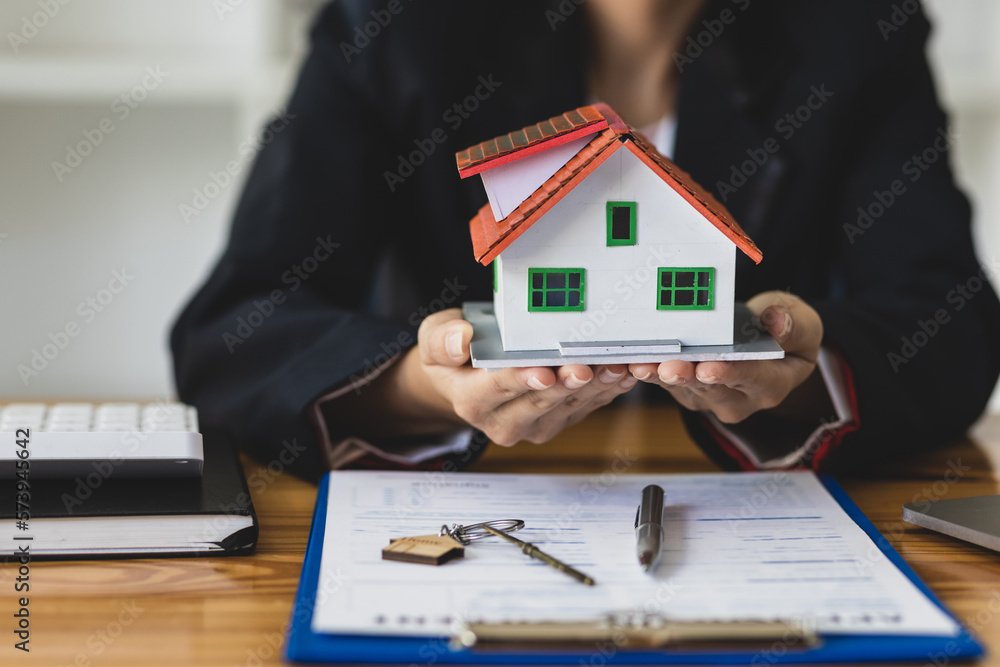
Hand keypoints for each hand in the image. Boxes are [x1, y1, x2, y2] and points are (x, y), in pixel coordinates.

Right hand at [388, 308, 638, 444]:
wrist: (467, 376)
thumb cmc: (454, 355)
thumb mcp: (434, 339)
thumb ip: (443, 340)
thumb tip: (460, 339)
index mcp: (471, 401)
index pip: (498, 390)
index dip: (522, 380)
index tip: (543, 371)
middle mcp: (503, 421)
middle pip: (540, 401)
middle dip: (565, 383)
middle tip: (585, 366)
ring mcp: (535, 425)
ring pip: (569, 406)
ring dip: (594, 386)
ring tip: (613, 365)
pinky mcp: (560, 420)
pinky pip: (587, 407)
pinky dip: (607, 389)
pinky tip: (622, 372)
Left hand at [628, 291, 825, 423]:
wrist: (766, 347)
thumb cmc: (784, 333)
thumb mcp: (803, 325)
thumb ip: (794, 326)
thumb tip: (777, 320)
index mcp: (773, 384)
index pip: (753, 378)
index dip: (730, 372)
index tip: (709, 368)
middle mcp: (740, 399)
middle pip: (711, 388)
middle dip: (688, 376)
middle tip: (669, 368)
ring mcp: (709, 398)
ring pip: (683, 388)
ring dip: (660, 375)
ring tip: (642, 364)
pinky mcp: (686, 392)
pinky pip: (665, 382)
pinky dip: (649, 370)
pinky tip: (631, 360)